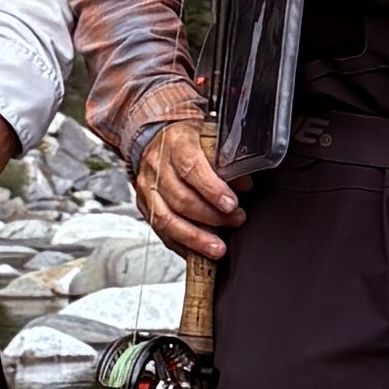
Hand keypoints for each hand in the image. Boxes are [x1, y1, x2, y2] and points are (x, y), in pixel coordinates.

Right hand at [135, 111, 245, 268]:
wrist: (156, 139)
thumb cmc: (188, 140)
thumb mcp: (211, 138)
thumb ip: (228, 159)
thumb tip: (244, 183)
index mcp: (176, 143)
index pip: (191, 168)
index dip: (212, 189)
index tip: (231, 204)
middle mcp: (157, 166)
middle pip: (181, 198)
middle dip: (211, 216)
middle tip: (235, 220)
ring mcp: (146, 188)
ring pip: (167, 219)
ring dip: (195, 238)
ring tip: (217, 248)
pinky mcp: (144, 206)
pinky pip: (160, 231)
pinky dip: (181, 244)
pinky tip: (198, 251)